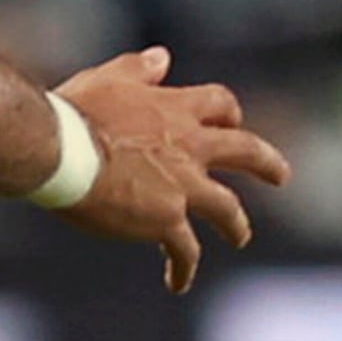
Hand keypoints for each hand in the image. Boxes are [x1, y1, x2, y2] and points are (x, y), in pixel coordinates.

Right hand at [54, 46, 290, 295]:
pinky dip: (184, 266)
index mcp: (175, 109)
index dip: (227, 113)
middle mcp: (190, 145)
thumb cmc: (73, 112)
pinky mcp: (166, 220)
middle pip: (245, 151)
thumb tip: (162, 58)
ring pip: (226, 208)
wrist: (59, 152)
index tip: (231, 121)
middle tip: (281, 176)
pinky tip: (177, 282)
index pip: (218, 104)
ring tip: (240, 235)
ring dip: (236, 224)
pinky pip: (185, 249)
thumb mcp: (107, 79)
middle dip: (266, 164)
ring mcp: (183, 185)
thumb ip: (138, 69)